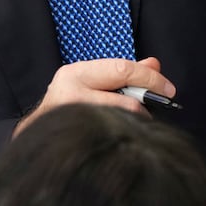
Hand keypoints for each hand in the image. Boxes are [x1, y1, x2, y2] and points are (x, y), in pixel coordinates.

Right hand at [14, 56, 174, 136]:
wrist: (37, 135)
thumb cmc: (69, 104)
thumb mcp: (94, 81)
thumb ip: (124, 73)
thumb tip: (155, 65)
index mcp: (75, 74)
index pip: (122, 70)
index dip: (150, 79)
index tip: (169, 89)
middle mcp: (69, 95)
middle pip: (125, 101)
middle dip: (146, 104)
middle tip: (156, 107)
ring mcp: (71, 120)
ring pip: (121, 121)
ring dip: (136, 122)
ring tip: (135, 122)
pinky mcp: (75, 140)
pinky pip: (112, 136)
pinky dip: (125, 133)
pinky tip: (124, 134)